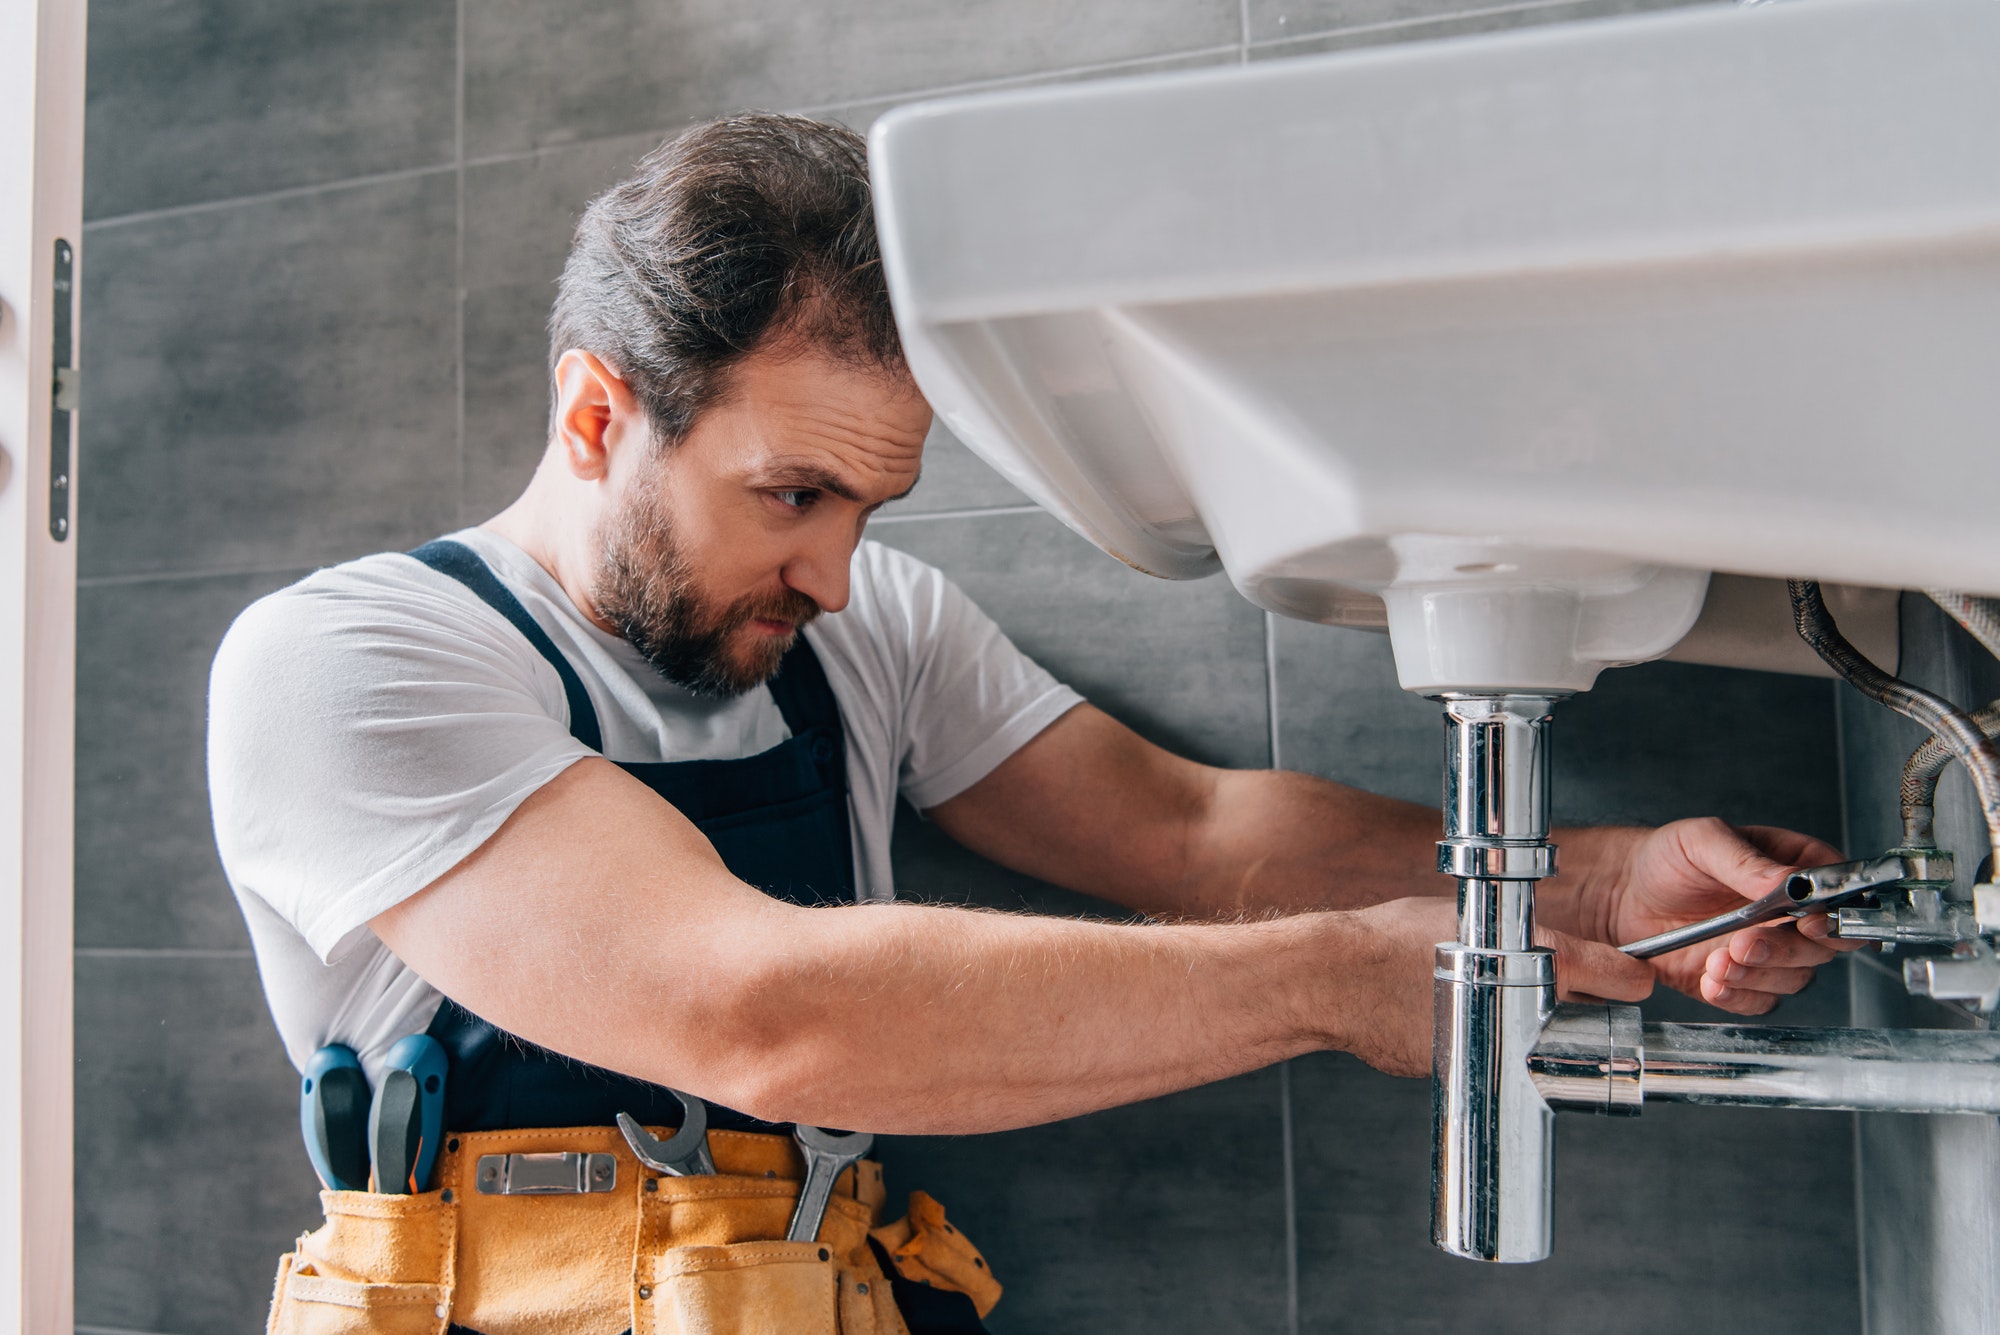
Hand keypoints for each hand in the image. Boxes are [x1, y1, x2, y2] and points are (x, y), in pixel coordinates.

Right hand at [1340, 898, 1652, 1077]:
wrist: (1333, 978)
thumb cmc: (1387, 939)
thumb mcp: (1462, 916)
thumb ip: (1507, 930)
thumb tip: (1542, 944)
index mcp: (1531, 958)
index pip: (1611, 975)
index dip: (1625, 978)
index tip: (1632, 981)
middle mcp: (1522, 1006)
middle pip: (1575, 1013)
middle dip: (1573, 1006)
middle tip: (1552, 991)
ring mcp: (1495, 1045)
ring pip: (1532, 1039)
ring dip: (1522, 1026)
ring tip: (1481, 1001)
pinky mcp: (1464, 1070)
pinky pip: (1488, 1057)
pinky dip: (1479, 1042)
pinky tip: (1445, 1019)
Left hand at [1590, 818, 1859, 1014]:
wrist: (1626, 893)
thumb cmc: (1669, 858)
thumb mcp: (1703, 841)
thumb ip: (1745, 861)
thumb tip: (1787, 881)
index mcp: (1796, 870)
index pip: (1839, 896)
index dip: (1832, 914)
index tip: (1807, 922)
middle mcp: (1791, 915)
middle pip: (1822, 946)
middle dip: (1785, 949)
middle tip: (1745, 943)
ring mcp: (1770, 951)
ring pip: (1794, 978)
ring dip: (1757, 976)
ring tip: (1716, 962)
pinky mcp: (1743, 981)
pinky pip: (1759, 1001)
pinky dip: (1737, 996)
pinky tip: (1711, 982)